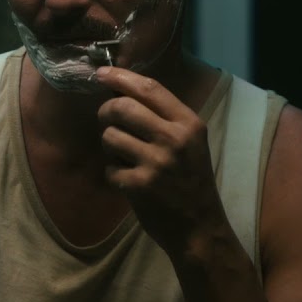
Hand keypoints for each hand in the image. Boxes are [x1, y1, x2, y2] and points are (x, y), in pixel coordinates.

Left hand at [93, 67, 228, 258]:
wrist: (200, 228)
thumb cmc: (191, 182)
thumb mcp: (190, 143)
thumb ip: (163, 118)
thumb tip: (121, 90)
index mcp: (189, 124)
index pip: (149, 88)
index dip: (120, 77)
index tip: (101, 73)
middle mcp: (174, 139)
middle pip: (121, 107)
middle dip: (106, 112)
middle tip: (107, 121)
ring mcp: (156, 162)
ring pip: (110, 136)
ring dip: (110, 146)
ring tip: (125, 158)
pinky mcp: (140, 185)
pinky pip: (109, 168)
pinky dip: (114, 175)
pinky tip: (130, 182)